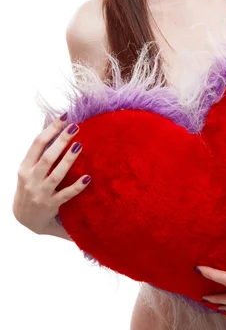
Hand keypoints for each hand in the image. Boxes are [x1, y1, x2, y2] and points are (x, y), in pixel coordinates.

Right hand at [12, 114, 90, 235]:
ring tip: (79, 146)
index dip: (50, 129)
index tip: (64, 118)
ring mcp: (40, 194)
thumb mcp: (28, 171)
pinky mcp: (51, 206)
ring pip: (56, 175)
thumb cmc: (30, 188)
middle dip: (61, 141)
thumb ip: (40, 154)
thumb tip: (58, 129)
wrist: (25, 220)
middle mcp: (31, 180)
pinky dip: (77, 186)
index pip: (36, 144)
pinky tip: (88, 178)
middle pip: (47, 157)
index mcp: (25, 168)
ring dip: (68, 160)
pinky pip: (66, 195)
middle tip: (75, 127)